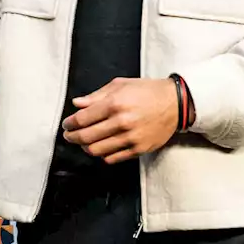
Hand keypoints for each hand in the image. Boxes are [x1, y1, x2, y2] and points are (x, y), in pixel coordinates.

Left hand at [60, 77, 177, 163]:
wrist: (176, 103)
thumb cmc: (147, 91)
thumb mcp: (120, 85)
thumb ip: (96, 96)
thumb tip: (77, 104)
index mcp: (114, 104)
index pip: (82, 119)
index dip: (69, 124)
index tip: (67, 124)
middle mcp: (122, 122)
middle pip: (86, 137)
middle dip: (71, 137)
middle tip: (68, 135)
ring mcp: (131, 138)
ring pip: (96, 150)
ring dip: (84, 147)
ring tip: (83, 142)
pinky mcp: (139, 149)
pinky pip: (112, 158)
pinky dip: (102, 154)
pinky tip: (100, 147)